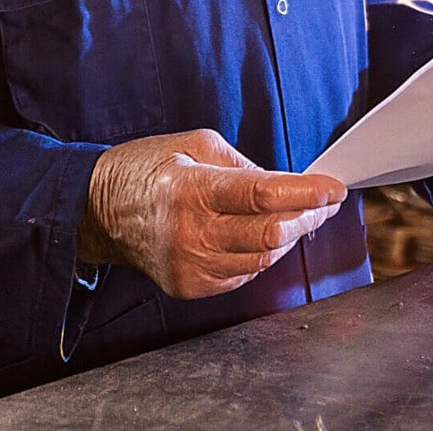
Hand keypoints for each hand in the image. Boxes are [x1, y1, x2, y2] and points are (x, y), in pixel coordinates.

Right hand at [79, 129, 345, 299]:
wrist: (98, 211)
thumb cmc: (146, 169)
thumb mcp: (195, 146)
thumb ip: (245, 167)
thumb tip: (290, 187)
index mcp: (189, 190)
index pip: (262, 195)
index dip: (306, 193)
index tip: (334, 188)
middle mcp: (189, 234)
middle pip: (271, 234)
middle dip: (308, 217)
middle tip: (324, 202)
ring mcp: (190, 266)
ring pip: (264, 258)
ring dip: (289, 236)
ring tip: (297, 215)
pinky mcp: (190, 287)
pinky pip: (245, 272)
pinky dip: (261, 253)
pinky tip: (261, 234)